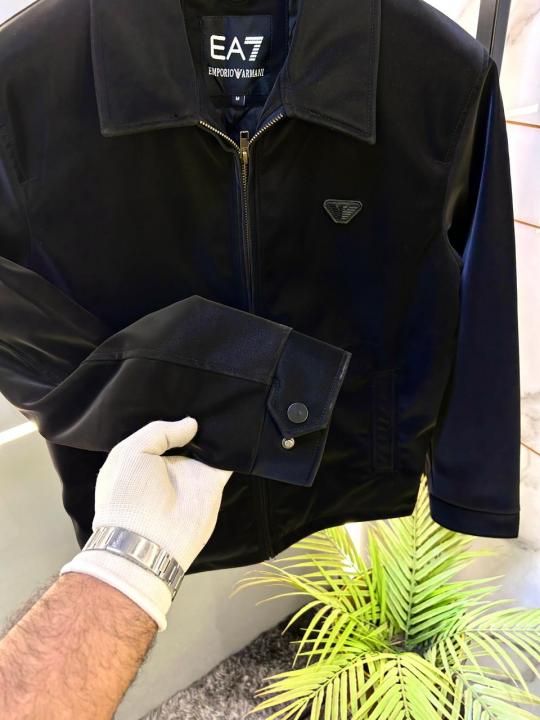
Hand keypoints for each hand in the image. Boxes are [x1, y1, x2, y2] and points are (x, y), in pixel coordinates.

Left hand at [60, 417, 231, 629]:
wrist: (148, 541)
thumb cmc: (129, 494)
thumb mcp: (131, 451)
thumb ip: (160, 431)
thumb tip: (191, 424)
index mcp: (141, 458)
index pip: (159, 431)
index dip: (170, 414)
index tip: (184, 396)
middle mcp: (167, 464)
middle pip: (185, 436)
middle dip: (196, 418)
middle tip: (209, 396)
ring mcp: (191, 474)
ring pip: (208, 446)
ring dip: (216, 430)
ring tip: (226, 402)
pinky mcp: (212, 483)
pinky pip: (227, 461)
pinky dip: (234, 446)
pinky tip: (239, 424)